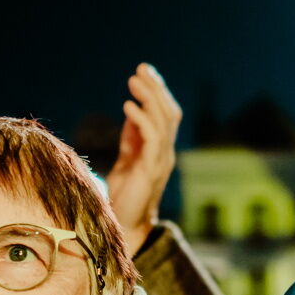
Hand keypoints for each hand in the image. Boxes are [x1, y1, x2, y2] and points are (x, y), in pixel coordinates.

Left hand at [105, 62, 181, 256]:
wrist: (126, 226)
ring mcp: (161, 161)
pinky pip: (151, 139)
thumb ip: (132, 136)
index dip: (158, 92)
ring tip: (134, 80)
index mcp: (161, 149)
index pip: (166, 114)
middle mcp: (166, 152)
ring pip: (163, 121)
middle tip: (141, 69)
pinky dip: (140, 119)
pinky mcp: (151, 169)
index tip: (144, 72)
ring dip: (148, 97)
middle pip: (169, 112)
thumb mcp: (128, 158)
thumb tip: (131, 109)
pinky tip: (128, 106)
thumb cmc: (126, 195)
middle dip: (156, 88)